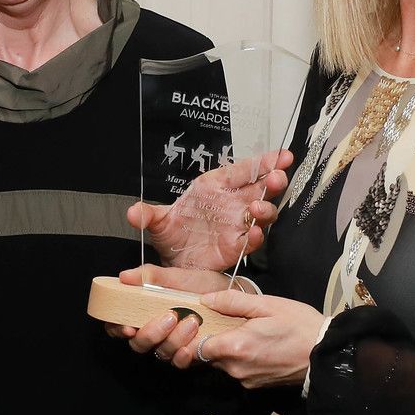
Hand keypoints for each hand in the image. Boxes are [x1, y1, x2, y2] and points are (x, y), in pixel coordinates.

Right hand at [106, 265, 232, 354]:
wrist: (226, 293)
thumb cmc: (197, 284)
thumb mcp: (174, 276)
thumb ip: (149, 275)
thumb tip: (124, 276)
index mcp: (142, 313)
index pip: (117, 326)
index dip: (116, 329)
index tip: (128, 327)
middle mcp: (153, 332)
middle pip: (138, 344)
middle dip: (151, 333)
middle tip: (169, 316)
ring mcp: (170, 344)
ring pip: (160, 353)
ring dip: (173, 340)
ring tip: (191, 321)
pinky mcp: (189, 353)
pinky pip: (179, 363)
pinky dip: (182, 357)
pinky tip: (190, 347)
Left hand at [126, 148, 289, 272]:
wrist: (173, 258)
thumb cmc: (173, 232)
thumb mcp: (157, 221)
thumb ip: (147, 215)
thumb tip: (133, 212)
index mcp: (215, 187)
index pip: (242, 170)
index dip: (263, 161)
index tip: (281, 155)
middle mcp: (231, 203)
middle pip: (259, 188)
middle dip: (271, 181)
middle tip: (277, 177)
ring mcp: (236, 224)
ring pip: (260, 213)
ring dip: (264, 208)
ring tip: (258, 208)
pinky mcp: (236, 245)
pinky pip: (250, 240)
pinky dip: (253, 236)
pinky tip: (252, 233)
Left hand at [172, 290, 324, 387]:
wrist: (326, 354)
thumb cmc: (300, 326)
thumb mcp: (268, 305)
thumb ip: (233, 302)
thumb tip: (205, 300)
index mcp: (236, 347)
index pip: (194, 346)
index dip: (191, 334)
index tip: (197, 321)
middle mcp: (235, 368)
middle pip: (204, 356)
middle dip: (206, 340)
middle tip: (217, 321)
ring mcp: (245, 379)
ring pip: (219, 364)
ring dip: (223, 349)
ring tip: (239, 331)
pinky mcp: (254, 385)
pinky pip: (235, 370)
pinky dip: (236, 358)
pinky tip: (252, 344)